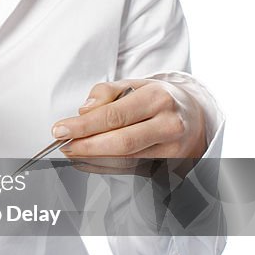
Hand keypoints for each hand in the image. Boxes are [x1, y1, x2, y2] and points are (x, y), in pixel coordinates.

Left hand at [51, 78, 207, 161]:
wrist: (194, 117)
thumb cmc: (158, 99)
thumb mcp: (134, 84)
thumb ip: (106, 92)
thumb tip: (84, 110)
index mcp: (158, 98)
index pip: (114, 116)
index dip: (84, 126)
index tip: (60, 129)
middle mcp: (169, 125)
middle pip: (121, 143)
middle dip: (86, 146)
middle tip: (63, 145)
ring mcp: (172, 150)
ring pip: (125, 161)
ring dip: (92, 159)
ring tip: (71, 152)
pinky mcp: (169, 167)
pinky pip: (130, 171)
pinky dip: (104, 168)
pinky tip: (86, 161)